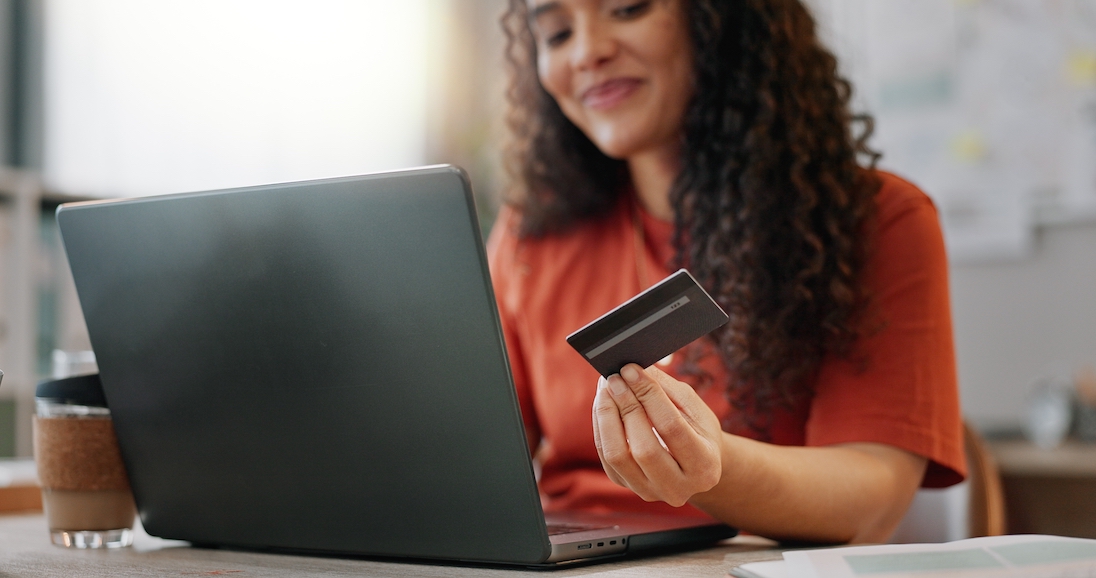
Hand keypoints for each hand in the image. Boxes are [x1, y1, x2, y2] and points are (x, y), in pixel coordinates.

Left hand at [592, 364, 722, 506]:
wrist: (695, 464)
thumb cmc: (697, 430)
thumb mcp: (692, 406)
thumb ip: (665, 388)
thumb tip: (634, 369)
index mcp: (704, 465)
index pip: (671, 427)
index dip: (649, 396)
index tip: (631, 370)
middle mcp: (678, 488)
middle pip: (643, 448)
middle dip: (626, 406)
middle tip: (615, 378)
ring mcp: (650, 492)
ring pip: (618, 455)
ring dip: (607, 417)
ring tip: (606, 389)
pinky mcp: (628, 487)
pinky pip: (606, 456)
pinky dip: (601, 426)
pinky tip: (604, 405)